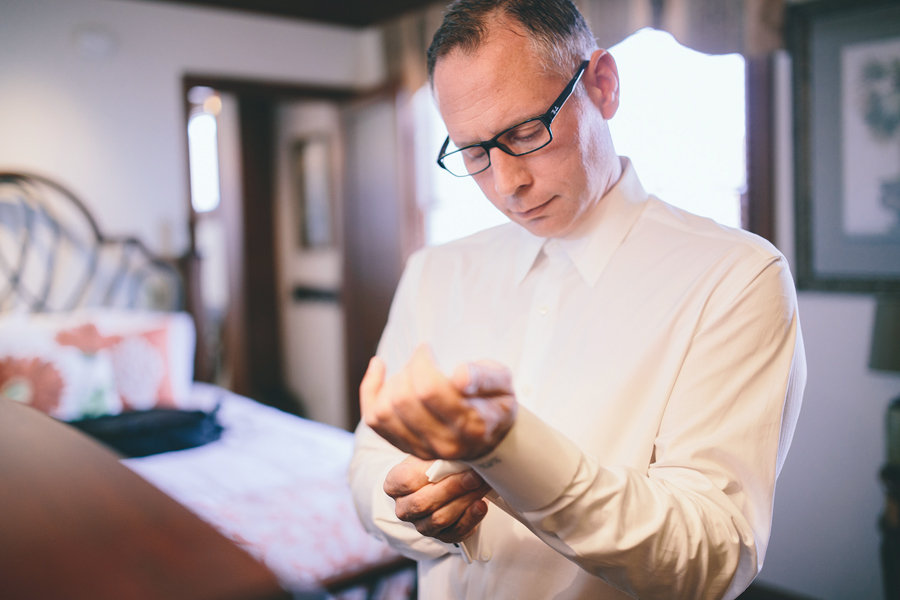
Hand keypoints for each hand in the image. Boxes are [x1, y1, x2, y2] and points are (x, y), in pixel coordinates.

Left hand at [360, 345, 516, 460]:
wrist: (492, 436)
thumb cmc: (495, 401)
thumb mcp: (503, 382)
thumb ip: (485, 376)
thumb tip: (461, 375)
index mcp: (471, 425)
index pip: (429, 391)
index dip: (421, 363)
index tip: (428, 350)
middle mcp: (445, 443)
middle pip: (402, 401)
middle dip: (406, 369)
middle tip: (421, 358)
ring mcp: (423, 449)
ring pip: (384, 412)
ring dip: (391, 381)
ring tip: (410, 370)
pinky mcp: (406, 447)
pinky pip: (374, 420)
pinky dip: (370, 390)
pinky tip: (379, 368)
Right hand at [385, 456, 490, 543]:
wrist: (437, 484)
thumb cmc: (431, 465)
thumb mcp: (428, 455)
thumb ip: (437, 456)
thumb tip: (457, 453)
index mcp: (394, 485)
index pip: (407, 481)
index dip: (431, 473)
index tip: (453, 463)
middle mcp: (404, 508)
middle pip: (424, 503)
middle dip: (453, 488)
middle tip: (474, 475)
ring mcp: (421, 525)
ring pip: (440, 518)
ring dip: (465, 501)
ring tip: (482, 485)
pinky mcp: (442, 536)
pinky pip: (456, 532)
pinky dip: (471, 518)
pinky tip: (481, 505)